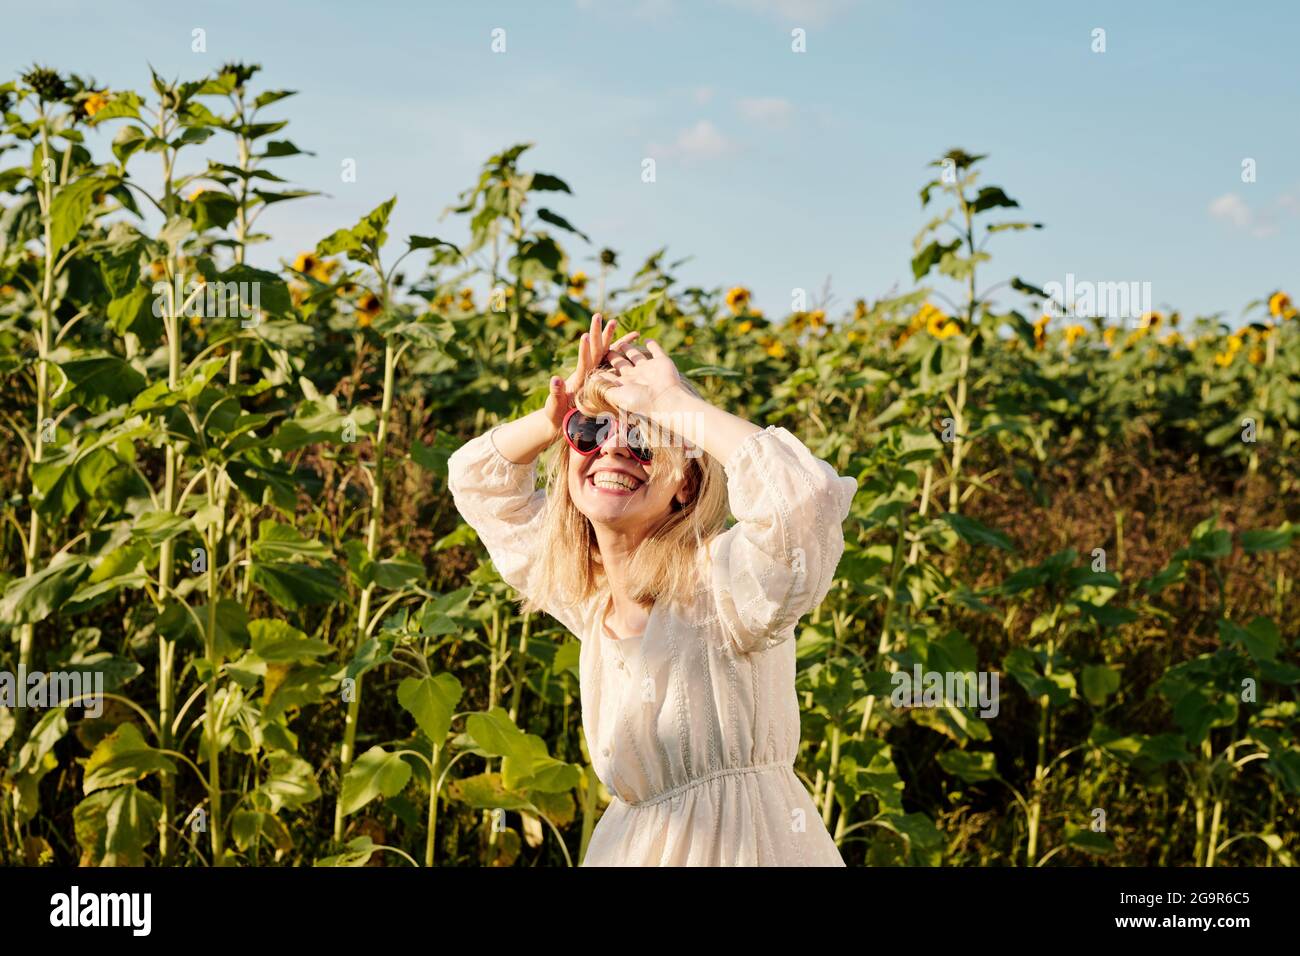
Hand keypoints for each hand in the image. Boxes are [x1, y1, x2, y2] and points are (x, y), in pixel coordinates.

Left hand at [542, 313, 639, 436]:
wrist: (561, 419)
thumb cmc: (557, 414)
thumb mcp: (555, 404)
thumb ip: (556, 392)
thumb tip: (555, 379)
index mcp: (579, 377)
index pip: (584, 361)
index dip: (585, 349)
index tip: (586, 335)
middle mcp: (588, 371)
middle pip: (594, 349)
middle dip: (597, 333)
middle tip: (597, 315)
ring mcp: (596, 373)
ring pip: (605, 352)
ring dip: (610, 337)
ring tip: (614, 321)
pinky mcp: (603, 377)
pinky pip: (614, 361)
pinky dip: (622, 351)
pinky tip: (633, 342)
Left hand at [595, 339, 687, 417]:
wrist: (664, 400)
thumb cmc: (639, 401)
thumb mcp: (616, 395)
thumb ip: (605, 386)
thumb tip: (593, 378)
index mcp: (625, 384)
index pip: (612, 374)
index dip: (604, 368)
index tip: (594, 360)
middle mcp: (636, 376)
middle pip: (622, 363)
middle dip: (613, 356)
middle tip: (605, 347)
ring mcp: (649, 369)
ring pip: (636, 356)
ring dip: (630, 349)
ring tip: (622, 342)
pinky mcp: (662, 362)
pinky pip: (656, 351)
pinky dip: (653, 345)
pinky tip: (647, 339)